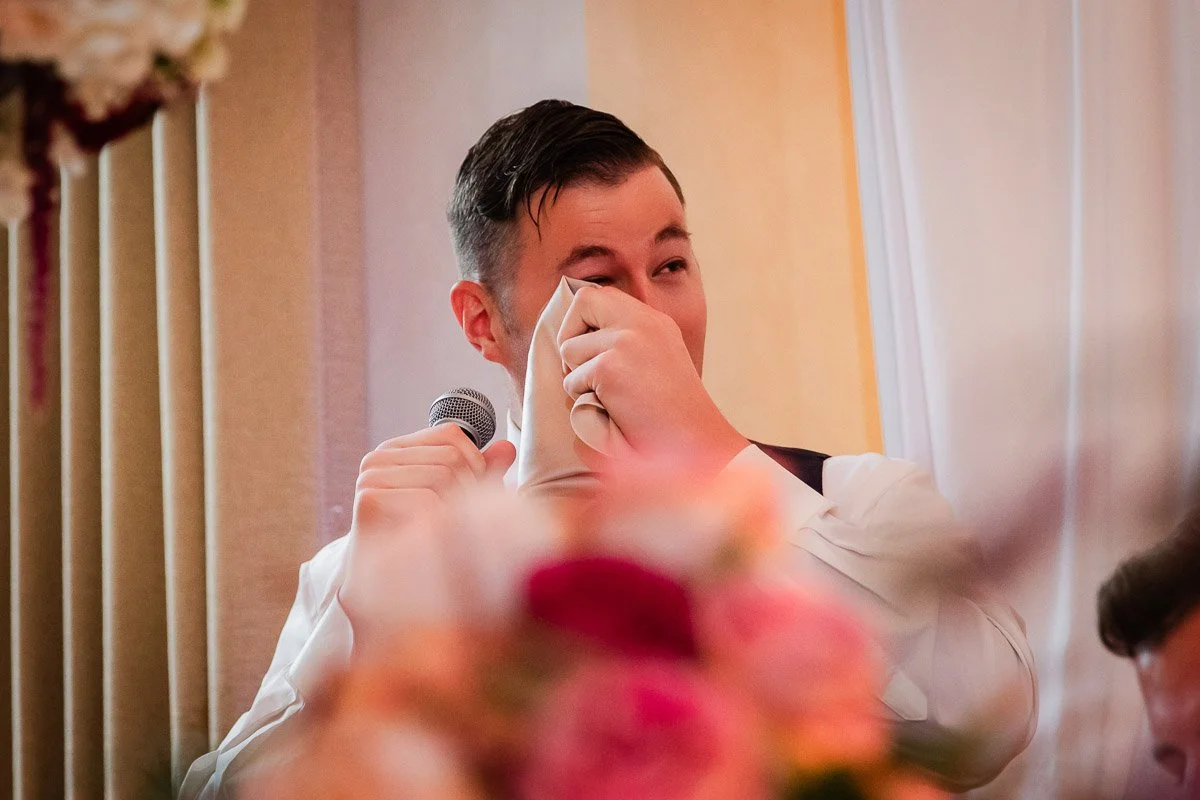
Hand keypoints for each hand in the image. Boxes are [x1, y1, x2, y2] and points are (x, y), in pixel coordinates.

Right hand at [339, 424, 515, 643]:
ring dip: (459, 506)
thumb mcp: (459, 498)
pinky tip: (440, 537)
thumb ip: (481, 472)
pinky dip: (443, 520)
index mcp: (400, 448)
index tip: (474, 491)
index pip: (451, 436)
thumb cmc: (426, 533)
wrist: (389, 579)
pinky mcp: (369, 499)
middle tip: (468, 519)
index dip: (474, 462)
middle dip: (469, 488)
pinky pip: (425, 500)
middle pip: (450, 457)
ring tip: (455, 529)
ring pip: (441, 476)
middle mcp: (380, 456)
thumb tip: (508, 448)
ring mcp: (371, 476)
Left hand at [557, 285, 746, 463]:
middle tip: (582, 369)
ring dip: (578, 378)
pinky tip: (614, 411)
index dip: (584, 320)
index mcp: (655, 320)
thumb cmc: (673, 416)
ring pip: (569, 350)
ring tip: (610, 399)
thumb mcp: (659, 361)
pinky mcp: (610, 368)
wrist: (693, 443)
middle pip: (583, 301)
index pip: (602, 296)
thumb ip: (629, 342)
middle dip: (570, 334)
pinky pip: (572, 382)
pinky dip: (583, 402)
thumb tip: (581, 336)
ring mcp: (626, 342)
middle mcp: (643, 321)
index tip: (588, 350)